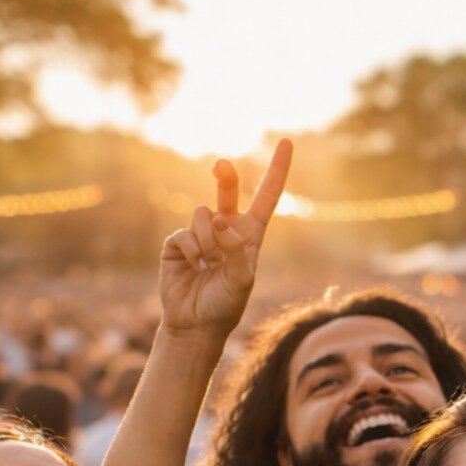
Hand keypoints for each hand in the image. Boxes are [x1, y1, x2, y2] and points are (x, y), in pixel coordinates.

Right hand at [158, 139, 292, 337]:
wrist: (196, 324)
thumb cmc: (226, 304)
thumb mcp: (243, 279)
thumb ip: (238, 248)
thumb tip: (219, 218)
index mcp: (250, 234)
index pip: (266, 196)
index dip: (277, 170)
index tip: (287, 142)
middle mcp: (226, 228)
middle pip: (227, 190)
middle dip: (225, 175)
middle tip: (222, 165)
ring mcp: (200, 233)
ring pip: (204, 214)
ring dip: (208, 242)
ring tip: (209, 266)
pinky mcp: (178, 242)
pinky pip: (186, 234)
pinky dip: (193, 252)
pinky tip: (195, 268)